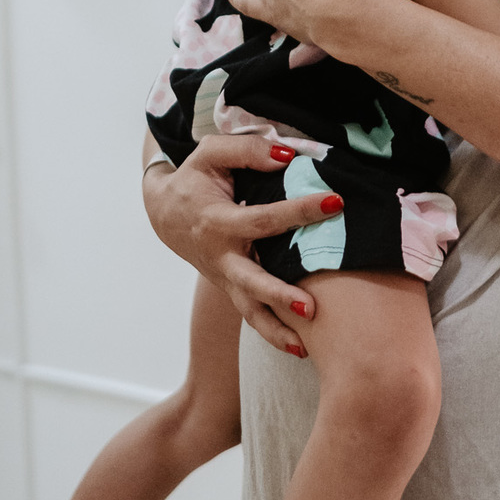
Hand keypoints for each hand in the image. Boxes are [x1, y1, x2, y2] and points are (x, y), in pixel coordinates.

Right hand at [142, 134, 339, 352]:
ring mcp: (225, 277)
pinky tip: (301, 348)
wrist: (165, 214)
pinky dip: (272, 334)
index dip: (299, 210)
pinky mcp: (231, 288)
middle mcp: (221, 256)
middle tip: (312, 306)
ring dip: (275, 330)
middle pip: (250, 281)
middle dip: (280, 294)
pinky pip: (251, 315)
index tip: (335, 202)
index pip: (264, 218)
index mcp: (217, 221)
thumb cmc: (195, 180)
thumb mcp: (212, 154)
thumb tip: (289, 157)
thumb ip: (248, 151)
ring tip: (305, 344)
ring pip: (249, 310)